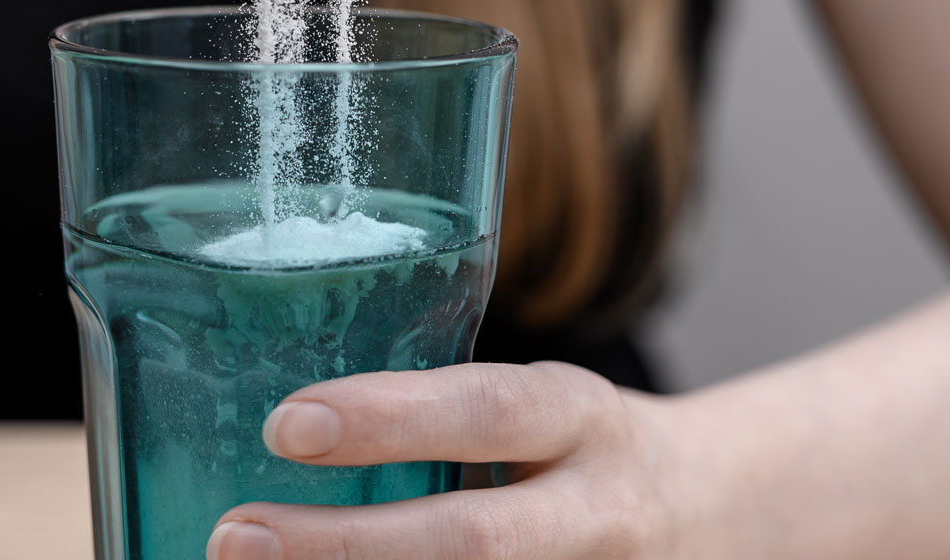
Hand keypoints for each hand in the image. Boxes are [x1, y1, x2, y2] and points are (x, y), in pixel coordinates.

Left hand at [210, 362, 681, 559]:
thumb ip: (442, 413)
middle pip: (473, 540)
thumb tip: (272, 420)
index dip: (387, 420)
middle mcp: (594, 512)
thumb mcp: (536, 404)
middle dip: (346, 547)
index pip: (483, 411)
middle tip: (234, 539)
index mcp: (577, 418)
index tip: (284, 427)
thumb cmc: (577, 449)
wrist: (715, 514)